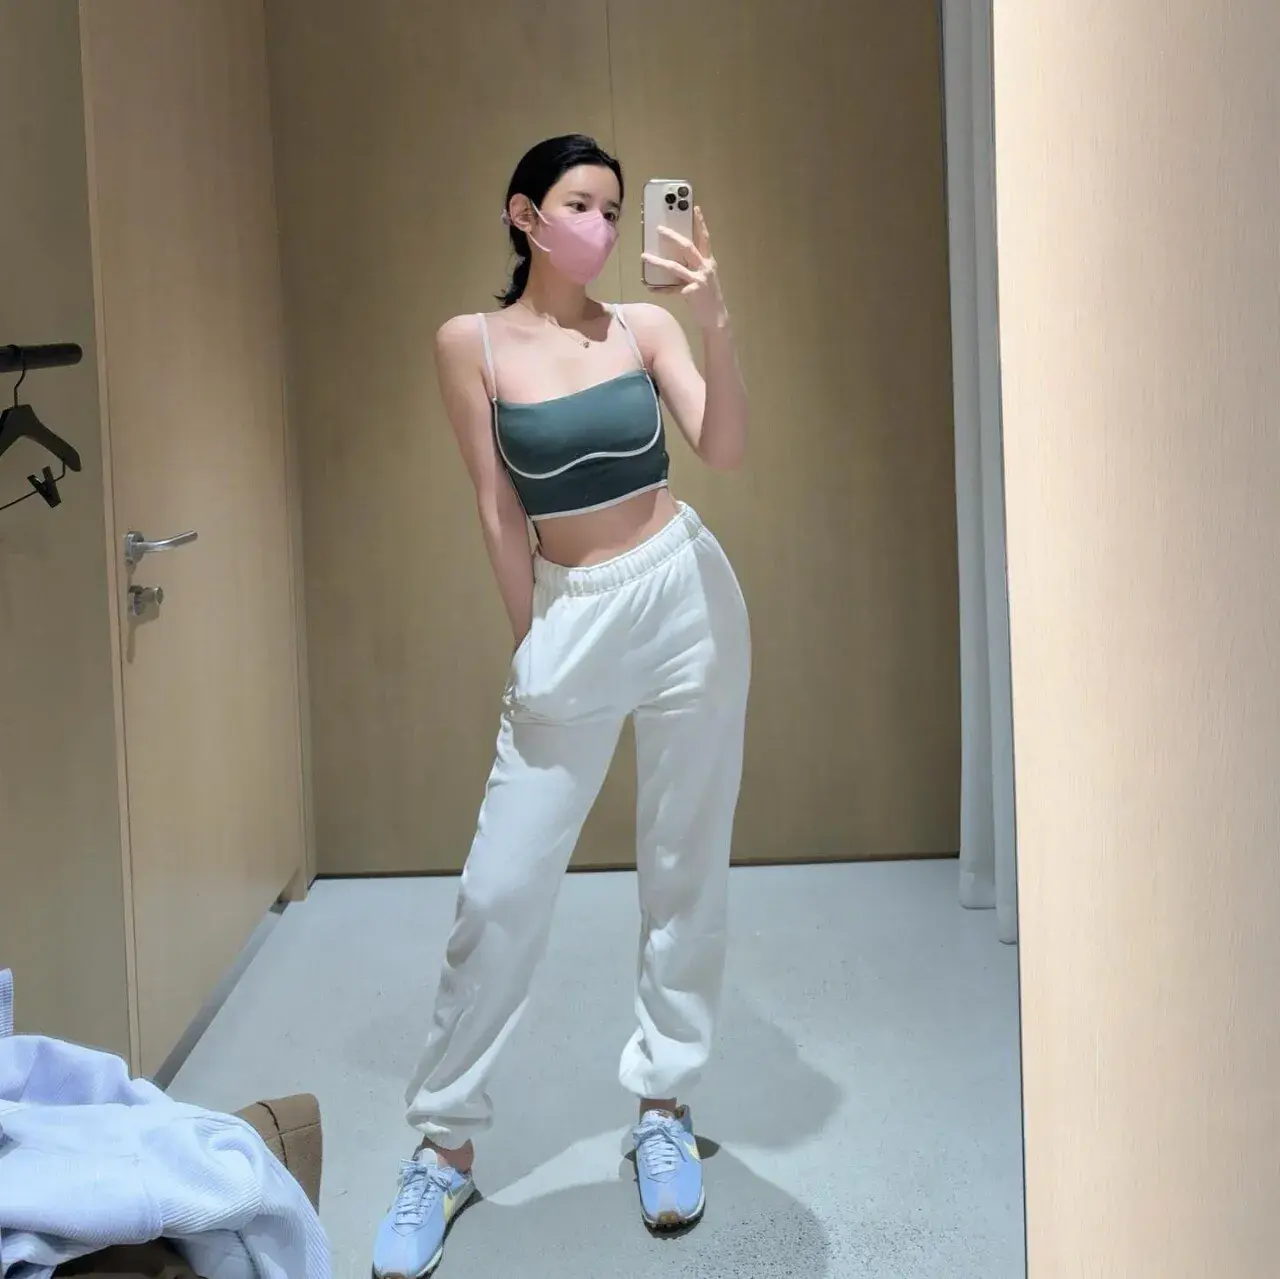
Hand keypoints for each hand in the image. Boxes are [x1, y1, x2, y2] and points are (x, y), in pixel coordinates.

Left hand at [642, 206, 728, 330]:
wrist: (716, 318)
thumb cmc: (707, 297)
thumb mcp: (704, 278)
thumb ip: (693, 266)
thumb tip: (674, 257)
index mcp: (709, 262)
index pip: (705, 238)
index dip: (700, 223)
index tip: (694, 208)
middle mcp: (705, 268)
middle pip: (687, 247)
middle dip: (672, 236)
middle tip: (659, 229)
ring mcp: (699, 280)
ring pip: (675, 266)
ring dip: (657, 261)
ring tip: (644, 256)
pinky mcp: (692, 292)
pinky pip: (671, 289)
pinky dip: (660, 289)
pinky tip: (649, 288)